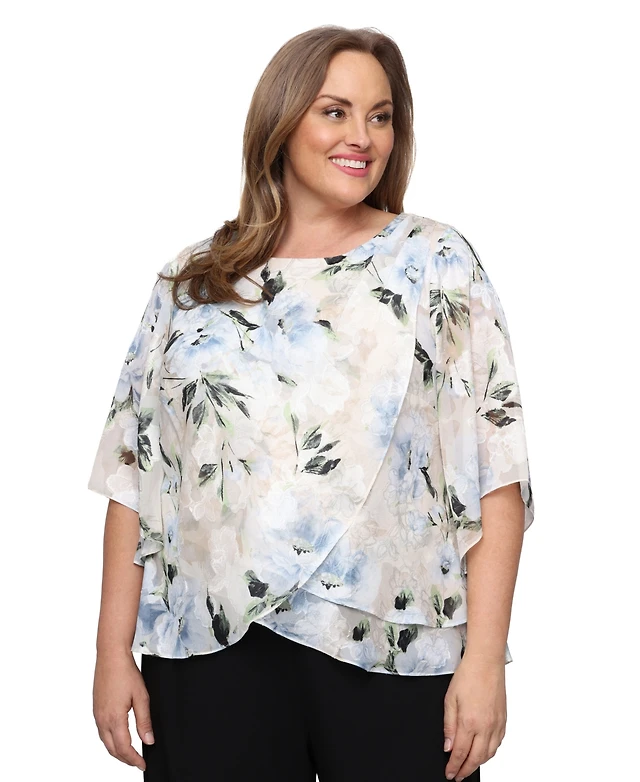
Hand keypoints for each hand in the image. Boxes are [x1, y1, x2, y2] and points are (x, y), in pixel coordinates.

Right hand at [93, 649, 154, 770]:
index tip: (143, 764)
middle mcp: (102, 719)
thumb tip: (148, 740)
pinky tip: (118, 738)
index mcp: (114, 718)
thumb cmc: (126, 673)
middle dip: (125, 759)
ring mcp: (97, 715)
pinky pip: (102, 732)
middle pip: (112, 749)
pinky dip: (110, 741)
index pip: (124, 748)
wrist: (111, 656)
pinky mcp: (96, 709)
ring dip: (117, 751)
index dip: (134, 759)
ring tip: (130, 754)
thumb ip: (144, 721)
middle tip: (137, 762)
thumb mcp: (141, 697)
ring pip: (105, 742)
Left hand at [442, 654, 506, 780]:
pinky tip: (483, 752)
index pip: (460, 753)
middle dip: (465, 770)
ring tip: (468, 766)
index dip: (454, 766)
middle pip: (476, 758)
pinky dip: (490, 752)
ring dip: (478, 763)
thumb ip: (448, 725)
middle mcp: (485, 726)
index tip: (450, 773)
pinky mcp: (504, 720)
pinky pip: (498, 744)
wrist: (486, 663)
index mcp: (469, 722)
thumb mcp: (450, 699)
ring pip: (489, 754)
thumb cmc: (468, 676)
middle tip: (457, 775)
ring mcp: (497, 724)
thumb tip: (447, 746)